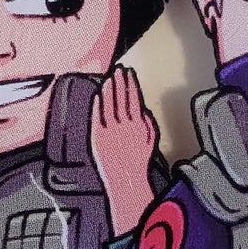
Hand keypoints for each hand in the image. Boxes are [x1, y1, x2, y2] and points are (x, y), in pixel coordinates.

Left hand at [90, 66, 159, 235]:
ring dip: (109, 88)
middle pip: (121, 97)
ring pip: (109, 103)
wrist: (126, 180)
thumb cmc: (138, 163)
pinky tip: (97, 95)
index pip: (134, 97)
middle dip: (120, 80)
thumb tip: (145, 110)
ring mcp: (110, 129)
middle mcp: (125, 124)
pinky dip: (97, 104)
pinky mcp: (98, 136)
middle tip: (117, 69)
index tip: (128, 72)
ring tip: (108, 77)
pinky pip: (97, 116)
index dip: (131, 83)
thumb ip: (148, 123)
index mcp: (139, 124)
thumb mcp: (150, 141)